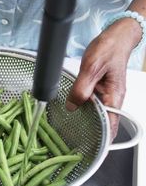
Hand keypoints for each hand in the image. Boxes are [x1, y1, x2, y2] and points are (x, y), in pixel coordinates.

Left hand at [66, 18, 140, 139]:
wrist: (116, 36)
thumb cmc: (108, 48)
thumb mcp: (91, 67)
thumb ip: (81, 88)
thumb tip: (73, 106)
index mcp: (114, 96)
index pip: (111, 125)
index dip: (103, 139)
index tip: (91, 149)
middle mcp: (112, 99)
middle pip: (103, 122)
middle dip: (91, 132)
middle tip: (72, 141)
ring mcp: (106, 95)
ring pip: (95, 113)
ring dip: (85, 119)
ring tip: (68, 129)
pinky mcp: (99, 89)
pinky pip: (91, 103)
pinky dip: (82, 107)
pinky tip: (71, 109)